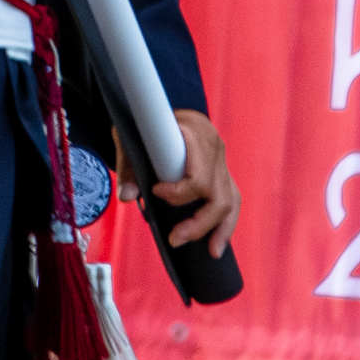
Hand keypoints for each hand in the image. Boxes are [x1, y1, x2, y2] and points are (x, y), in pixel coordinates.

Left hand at [117, 110, 239, 257]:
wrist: (163, 109)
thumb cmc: (147, 122)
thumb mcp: (130, 137)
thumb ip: (128, 166)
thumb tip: (127, 196)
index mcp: (194, 132)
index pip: (197, 172)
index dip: (180, 190)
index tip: (157, 192)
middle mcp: (214, 147)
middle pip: (217, 192)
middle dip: (199, 222)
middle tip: (175, 238)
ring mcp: (221, 161)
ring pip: (230, 200)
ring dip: (218, 228)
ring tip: (209, 251)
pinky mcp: (223, 173)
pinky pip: (232, 201)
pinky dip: (227, 225)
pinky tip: (217, 245)